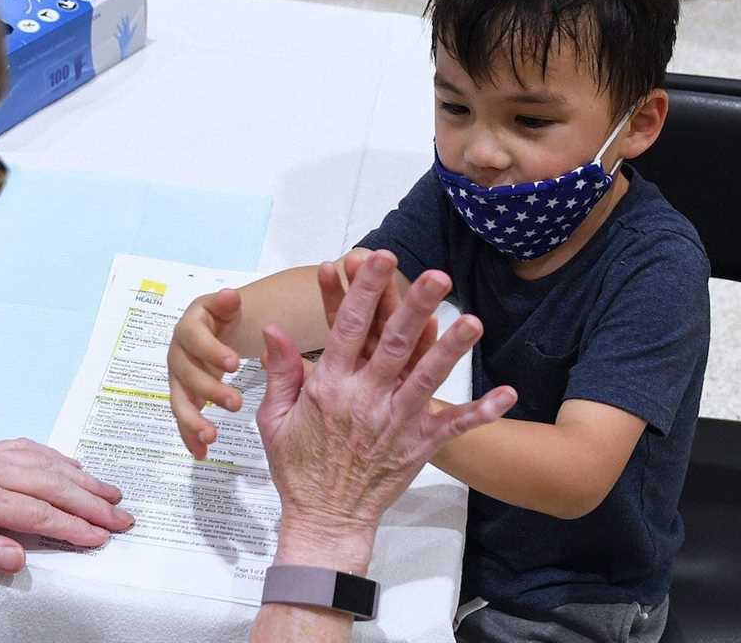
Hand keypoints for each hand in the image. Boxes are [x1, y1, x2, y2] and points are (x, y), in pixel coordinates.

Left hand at [0, 440, 134, 573]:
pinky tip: (73, 468)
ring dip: (81, 480)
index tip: (101, 539)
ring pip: (45, 463)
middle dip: (91, 503)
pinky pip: (28, 449)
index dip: (73, 528)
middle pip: (50, 484)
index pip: (36, 513)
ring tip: (112, 495)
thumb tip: (18, 557)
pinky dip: (57, 458)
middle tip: (123, 519)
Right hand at [167, 288, 244, 459]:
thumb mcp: (225, 305)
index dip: (211, 351)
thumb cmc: (222, 317)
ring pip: (179, 400)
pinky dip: (189, 437)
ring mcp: (178, 378)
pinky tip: (201, 454)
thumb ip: (227, 303)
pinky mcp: (182, 397)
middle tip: (236, 403)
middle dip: (209, 390)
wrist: (213, 328)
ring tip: (212, 437)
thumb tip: (231, 296)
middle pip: (186, 373)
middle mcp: (178, 353)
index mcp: (189, 328)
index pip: (194, 339)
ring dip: (192, 420)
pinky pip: (182, 418)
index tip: (235, 364)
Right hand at [256, 250, 515, 560]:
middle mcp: (365, 399)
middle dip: (415, 306)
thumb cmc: (298, 467)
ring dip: (451, 349)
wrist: (325, 518)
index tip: (379, 259)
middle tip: (436, 276)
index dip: (364, 290)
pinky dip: (481, 411)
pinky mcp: (417, 448)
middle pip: (395, 344)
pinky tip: (506, 392)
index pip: (348, 327)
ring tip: (471, 320)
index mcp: (329, 386)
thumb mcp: (274, 417)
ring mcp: (395, 423)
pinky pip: (453, 427)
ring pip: (427, 378)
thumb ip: (280, 371)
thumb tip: (273, 329)